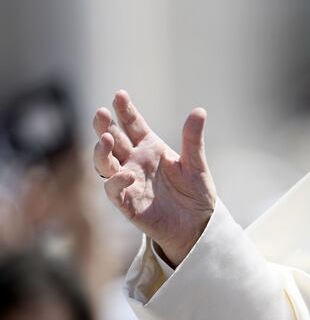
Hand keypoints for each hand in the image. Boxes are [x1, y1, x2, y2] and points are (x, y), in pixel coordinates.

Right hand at [93, 90, 215, 265]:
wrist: (198, 224)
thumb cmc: (195, 193)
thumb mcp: (196, 164)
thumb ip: (193, 139)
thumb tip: (199, 111)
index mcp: (151, 148)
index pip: (133, 125)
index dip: (125, 111)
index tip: (119, 95)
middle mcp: (135, 162)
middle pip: (113, 141)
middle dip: (105, 126)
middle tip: (101, 113)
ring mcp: (130, 182)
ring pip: (106, 164)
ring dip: (102, 152)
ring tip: (107, 139)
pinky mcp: (128, 204)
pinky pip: (115, 191)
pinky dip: (117, 182)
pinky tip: (126, 174)